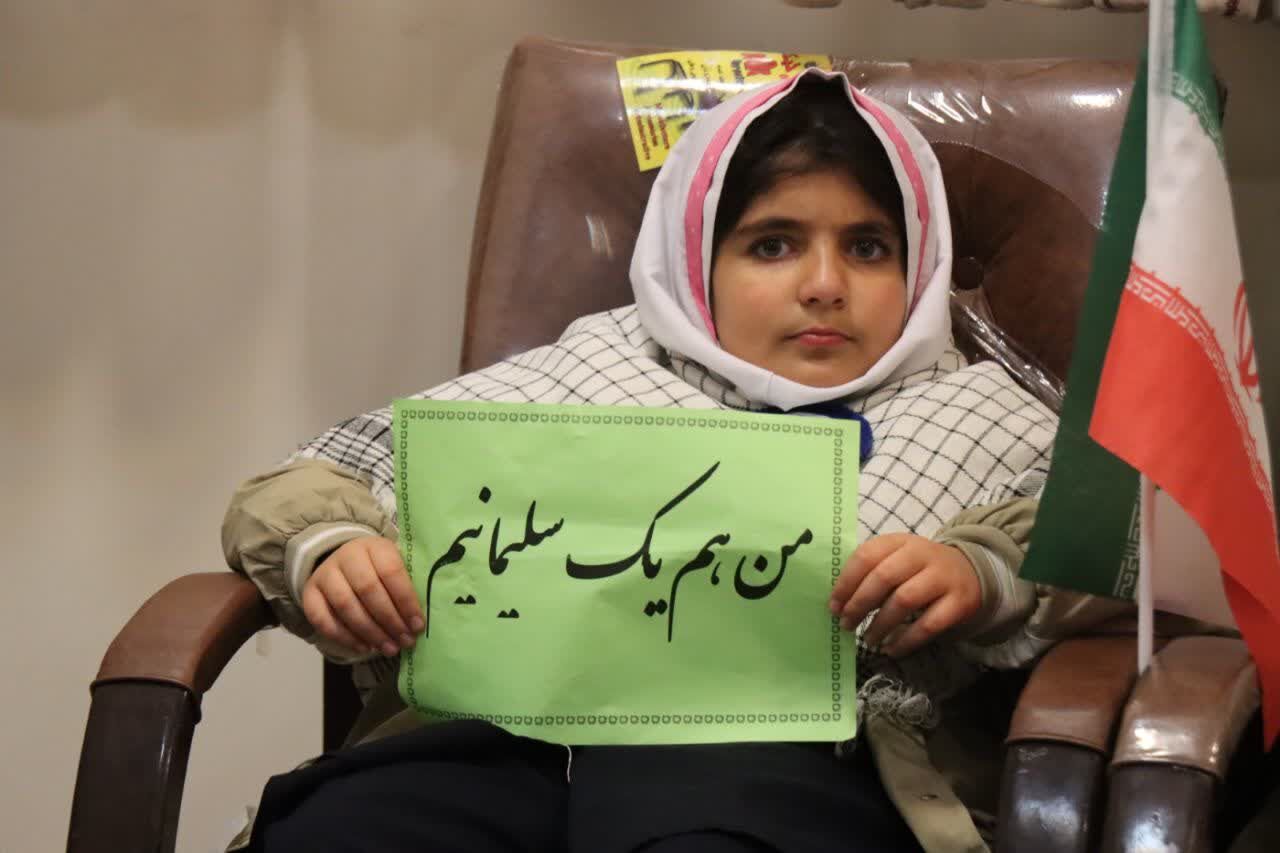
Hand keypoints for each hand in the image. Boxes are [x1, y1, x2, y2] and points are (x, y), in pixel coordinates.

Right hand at [302, 536, 423, 656]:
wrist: (344, 561)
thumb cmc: (379, 570)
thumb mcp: (396, 566)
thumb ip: (407, 587)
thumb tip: (418, 622)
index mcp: (374, 546)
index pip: (391, 572)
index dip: (406, 601)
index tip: (418, 625)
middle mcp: (347, 556)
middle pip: (368, 590)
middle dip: (389, 620)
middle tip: (404, 641)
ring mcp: (325, 574)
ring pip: (346, 606)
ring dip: (370, 632)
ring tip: (388, 648)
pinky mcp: (309, 592)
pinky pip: (323, 619)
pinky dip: (344, 637)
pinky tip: (364, 647)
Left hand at [828, 533, 980, 656]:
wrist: (971, 572)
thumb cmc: (920, 569)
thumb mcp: (897, 559)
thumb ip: (870, 573)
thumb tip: (839, 603)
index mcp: (900, 541)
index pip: (867, 555)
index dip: (846, 582)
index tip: (833, 605)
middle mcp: (922, 554)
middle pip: (884, 577)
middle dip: (860, 603)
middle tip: (846, 624)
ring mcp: (942, 578)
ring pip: (904, 600)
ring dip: (880, 623)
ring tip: (868, 639)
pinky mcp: (959, 602)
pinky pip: (928, 624)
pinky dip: (907, 640)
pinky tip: (892, 649)